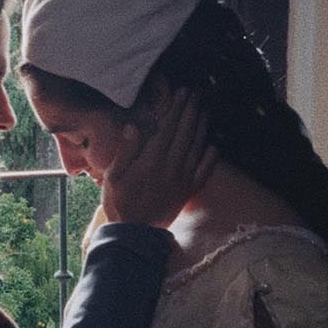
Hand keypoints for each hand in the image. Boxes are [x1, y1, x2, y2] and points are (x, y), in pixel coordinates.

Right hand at [99, 90, 216, 228]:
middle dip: (191, 110)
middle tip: (196, 94)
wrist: (134, 234)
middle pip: (185, 133)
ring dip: (201, 127)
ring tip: (204, 111)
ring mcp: (182, 180)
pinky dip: (210, 157)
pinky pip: (204, 171)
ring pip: (197, 148)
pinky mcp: (187, 191)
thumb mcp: (113, 176)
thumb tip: (133, 126)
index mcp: (151, 161)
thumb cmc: (119, 203)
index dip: (176, 108)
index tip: (182, 93)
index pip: (168, 128)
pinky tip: (213, 146)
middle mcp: (171, 167)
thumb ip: (125, 151)